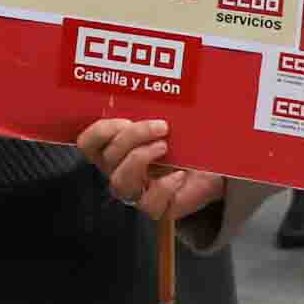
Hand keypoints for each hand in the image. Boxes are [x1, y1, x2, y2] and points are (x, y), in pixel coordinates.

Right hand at [75, 118, 226, 226]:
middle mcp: (121, 171)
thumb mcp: (169, 121)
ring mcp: (137, 193)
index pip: (89, 144)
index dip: (100, 131)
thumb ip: (152, 112)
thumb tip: (151, 95)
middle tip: (161, 126)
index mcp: (117, 149)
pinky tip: (180, 175)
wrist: (215, 168)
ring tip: (165, 147)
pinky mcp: (157, 209)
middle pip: (108, 158)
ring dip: (140, 159)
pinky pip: (149, 203)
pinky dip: (164, 186)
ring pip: (120, 182)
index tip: (126, 119)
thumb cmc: (189, 142)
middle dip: (132, 137)